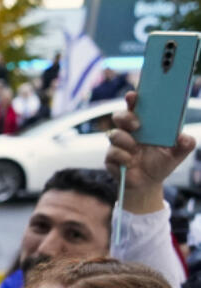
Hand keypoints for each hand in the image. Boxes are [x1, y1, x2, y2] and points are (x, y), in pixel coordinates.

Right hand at [106, 90, 196, 213]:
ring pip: (114, 134)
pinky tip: (130, 164)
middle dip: (125, 117)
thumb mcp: (177, 154)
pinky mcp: (110, 158)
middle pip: (118, 116)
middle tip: (137, 125)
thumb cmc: (160, 164)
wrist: (146, 185)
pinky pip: (113, 153)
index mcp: (144, 125)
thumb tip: (184, 138)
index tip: (132, 96)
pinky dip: (124, 158)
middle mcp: (128, 132)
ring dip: (126, 142)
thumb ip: (185, 144)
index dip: (132, 99)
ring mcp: (117, 144)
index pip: (136, 107)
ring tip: (136, 151)